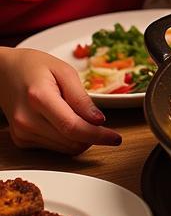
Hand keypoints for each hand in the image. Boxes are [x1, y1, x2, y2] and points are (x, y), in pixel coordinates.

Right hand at [0, 47, 122, 153]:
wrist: (3, 73)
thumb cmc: (34, 67)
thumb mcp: (64, 71)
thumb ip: (81, 97)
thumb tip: (98, 120)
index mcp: (39, 98)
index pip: (73, 127)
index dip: (98, 135)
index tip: (116, 138)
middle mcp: (27, 120)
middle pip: (70, 141)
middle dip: (93, 136)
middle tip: (102, 124)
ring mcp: (22, 133)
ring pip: (64, 148)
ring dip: (81, 139)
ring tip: (82, 118)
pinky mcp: (21, 140)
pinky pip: (54, 147)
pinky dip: (67, 139)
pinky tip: (66, 121)